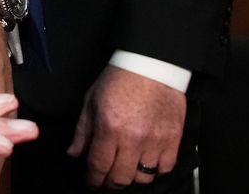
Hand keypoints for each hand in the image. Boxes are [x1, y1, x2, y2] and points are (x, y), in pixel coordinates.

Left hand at [67, 64, 186, 186]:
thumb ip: (83, 131)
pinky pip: (165, 168)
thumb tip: (74, 153)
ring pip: (144, 177)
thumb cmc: (120, 79)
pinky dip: (155, 170)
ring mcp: (156, 141)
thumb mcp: (91, 101)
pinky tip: (146, 163)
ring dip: (132, 177)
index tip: (91, 182)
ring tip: (126, 170)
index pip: (99, 166)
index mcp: (110, 128)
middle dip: (110, 183)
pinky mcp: (173, 139)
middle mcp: (133, 138)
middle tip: (106, 180)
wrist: (152, 66)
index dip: (93, 180)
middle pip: (121, 178)